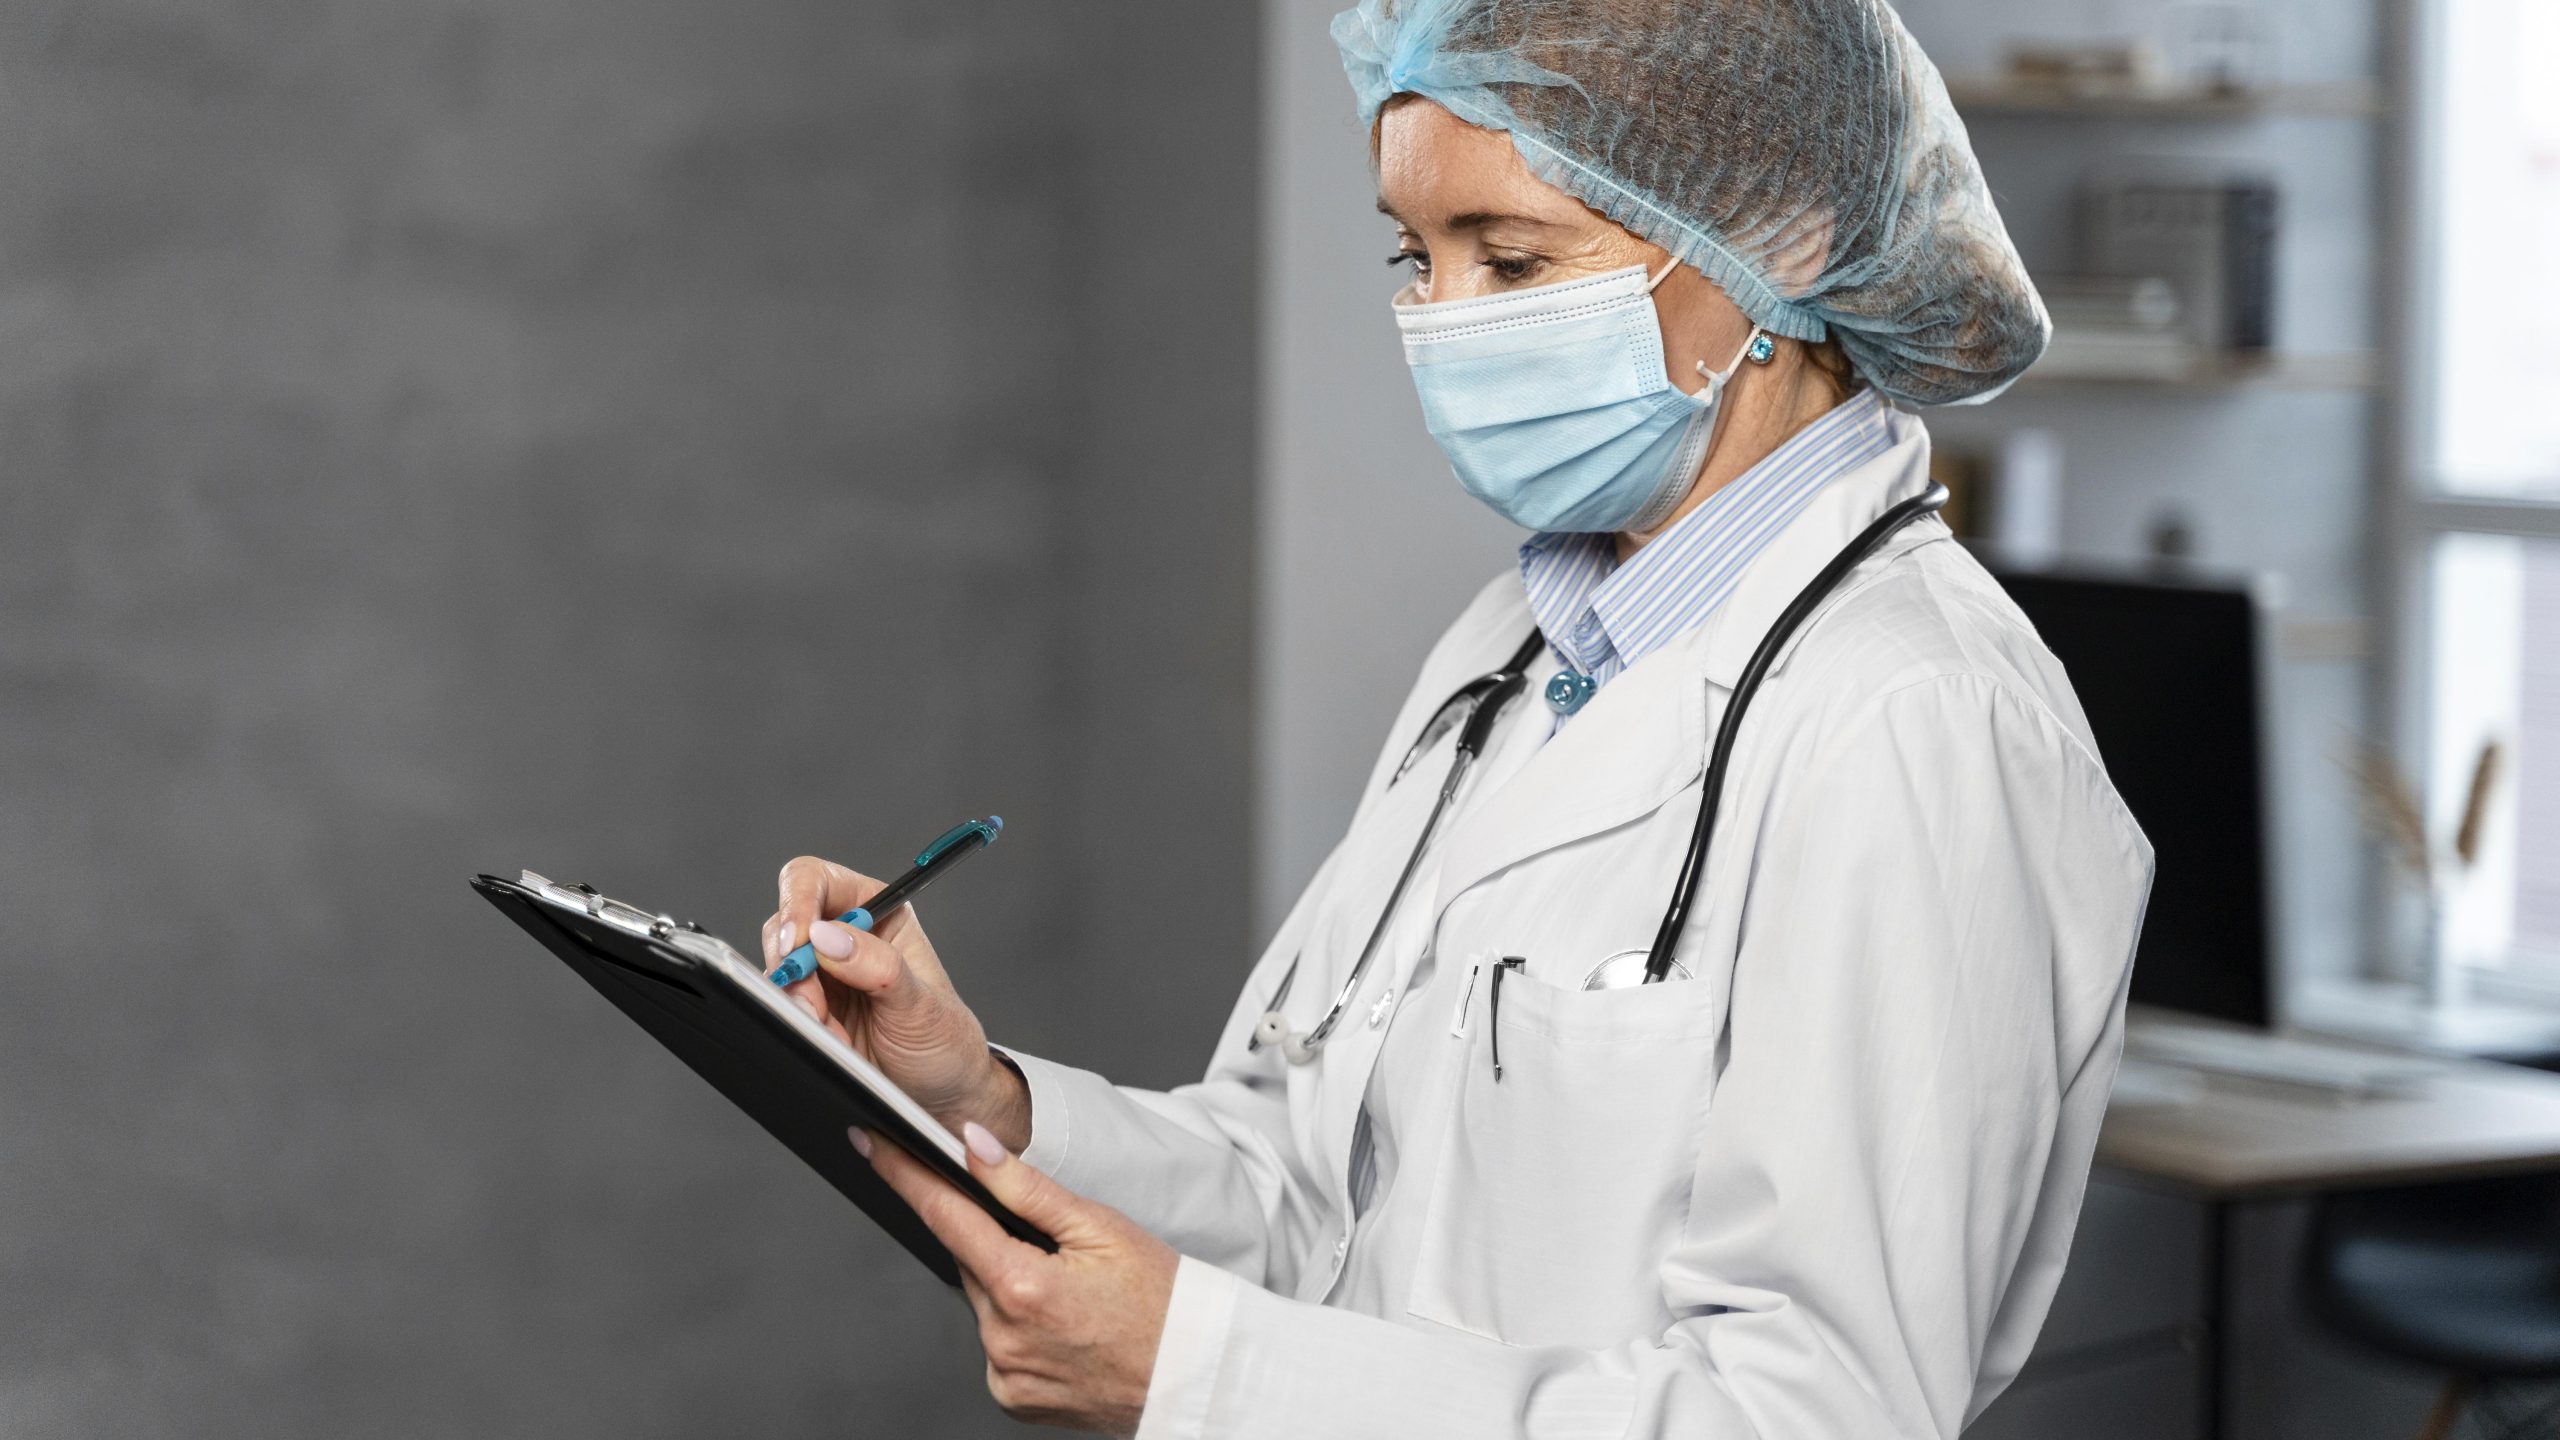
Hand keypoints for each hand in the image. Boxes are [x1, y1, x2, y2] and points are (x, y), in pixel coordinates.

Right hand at [764, 856, 1029, 1146]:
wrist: (941, 1099)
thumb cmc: (944, 1044)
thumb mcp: (920, 1005)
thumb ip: (878, 967)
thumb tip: (826, 936)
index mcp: (879, 912)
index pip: (818, 880)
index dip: (798, 901)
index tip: (796, 940)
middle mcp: (846, 935)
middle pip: (786, 924)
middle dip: (794, 965)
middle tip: (812, 1004)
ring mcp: (822, 974)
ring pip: (778, 968)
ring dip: (796, 1001)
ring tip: (832, 1032)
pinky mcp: (809, 1009)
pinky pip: (780, 1006)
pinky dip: (796, 1025)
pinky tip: (829, 1040)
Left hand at [859, 1123, 1177, 1437]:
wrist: (1194, 1375)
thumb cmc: (1162, 1299)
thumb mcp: (1099, 1226)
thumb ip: (1024, 1187)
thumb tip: (972, 1147)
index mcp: (1023, 1288)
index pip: (944, 1216)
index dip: (904, 1175)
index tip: (871, 1143)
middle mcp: (1003, 1339)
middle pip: (968, 1261)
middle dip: (992, 1241)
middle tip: (1052, 1246)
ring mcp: (1004, 1374)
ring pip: (982, 1303)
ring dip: (1007, 1285)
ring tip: (1070, 1291)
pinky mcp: (1010, 1398)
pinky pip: (996, 1344)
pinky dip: (1017, 1325)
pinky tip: (1061, 1324)